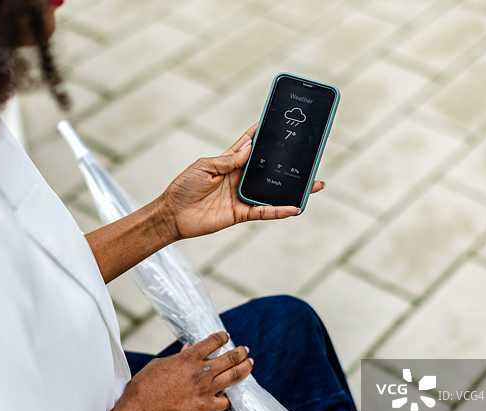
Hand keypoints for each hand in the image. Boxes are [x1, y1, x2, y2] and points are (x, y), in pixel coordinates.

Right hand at [121, 332, 251, 410]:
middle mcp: (201, 371)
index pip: (213, 341)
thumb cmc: (144, 386)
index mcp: (189, 358)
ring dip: (245, 368)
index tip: (226, 337)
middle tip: (245, 350)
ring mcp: (205, 389)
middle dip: (241, 352)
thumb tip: (187, 350)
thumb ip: (177, 357)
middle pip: (231, 357)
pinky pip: (226, 401)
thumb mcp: (159, 364)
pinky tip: (234, 394)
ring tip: (249, 364)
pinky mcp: (205, 407)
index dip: (222, 337)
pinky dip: (231, 397)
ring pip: (234, 376)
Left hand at [157, 124, 325, 239]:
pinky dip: (279, 210)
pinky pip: (264, 211)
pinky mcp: (240, 213)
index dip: (264, 133)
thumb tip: (251, 146)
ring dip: (292, 188)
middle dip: (288, 161)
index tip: (280, 121)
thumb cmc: (184, 187)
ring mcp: (242, 196)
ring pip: (273, 190)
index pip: (251, 145)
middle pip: (269, 168)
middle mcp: (239, 178)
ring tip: (313, 183)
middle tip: (308, 153)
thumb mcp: (204, 166)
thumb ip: (229, 159)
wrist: (172, 214)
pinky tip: (295, 207)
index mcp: (229, 162)